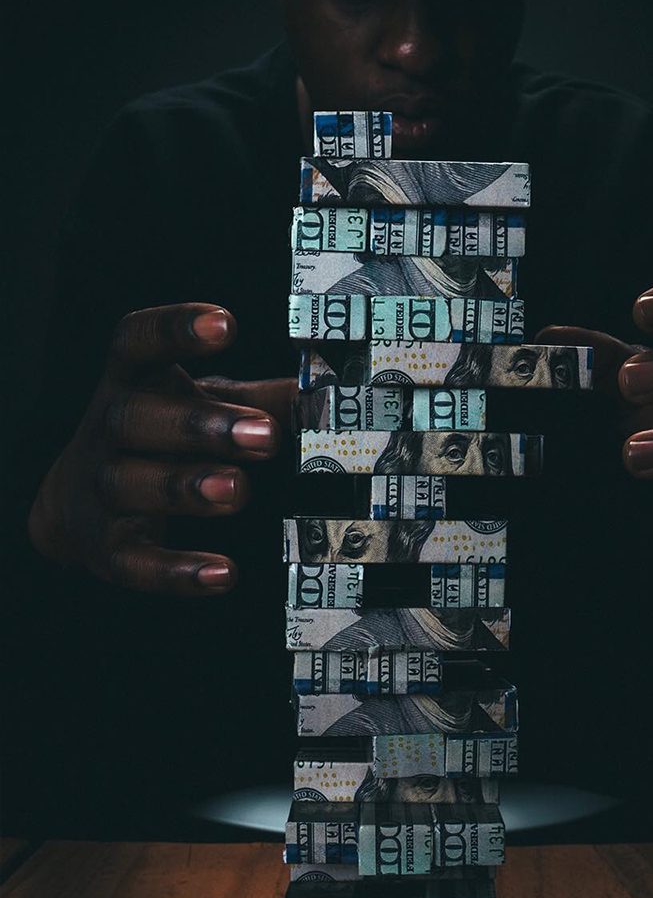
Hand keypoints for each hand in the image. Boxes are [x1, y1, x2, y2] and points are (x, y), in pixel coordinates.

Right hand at [27, 303, 291, 593]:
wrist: (77, 504)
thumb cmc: (165, 437)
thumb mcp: (208, 405)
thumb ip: (265, 400)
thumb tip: (332, 394)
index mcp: (136, 381)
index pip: (138, 341)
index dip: (175, 329)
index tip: (225, 323)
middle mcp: (109, 428)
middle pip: (136, 418)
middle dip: (200, 425)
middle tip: (265, 436)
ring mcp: (101, 487)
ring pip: (130, 483)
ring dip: (186, 487)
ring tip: (238, 490)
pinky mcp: (105, 547)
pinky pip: (135, 561)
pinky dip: (177, 571)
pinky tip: (224, 574)